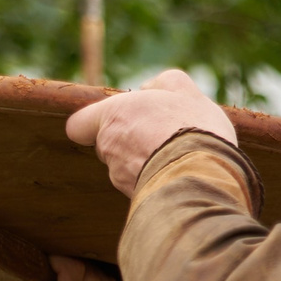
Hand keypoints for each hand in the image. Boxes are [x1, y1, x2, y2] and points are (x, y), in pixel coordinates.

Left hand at [64, 68, 234, 195]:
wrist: (203, 177)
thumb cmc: (193, 129)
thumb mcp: (186, 92)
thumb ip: (164, 83)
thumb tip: (148, 89)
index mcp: (114, 115)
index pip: (78, 125)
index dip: (92, 124)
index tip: (116, 121)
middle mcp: (109, 147)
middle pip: (107, 145)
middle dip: (128, 141)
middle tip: (160, 136)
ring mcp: (118, 176)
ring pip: (124, 167)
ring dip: (143, 162)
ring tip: (176, 157)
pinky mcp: (132, 197)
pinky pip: (138, 186)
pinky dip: (152, 180)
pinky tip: (178, 175)